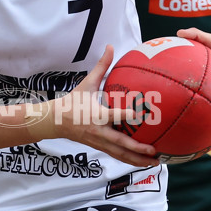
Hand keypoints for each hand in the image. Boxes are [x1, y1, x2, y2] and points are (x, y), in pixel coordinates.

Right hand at [53, 45, 158, 166]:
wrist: (55, 121)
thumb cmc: (72, 101)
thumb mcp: (86, 83)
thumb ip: (101, 67)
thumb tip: (110, 47)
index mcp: (96, 115)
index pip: (112, 115)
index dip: (125, 115)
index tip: (139, 114)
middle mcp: (99, 131)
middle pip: (120, 143)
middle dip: (138, 149)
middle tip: (154, 150)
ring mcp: (99, 142)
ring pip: (120, 154)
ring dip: (138, 160)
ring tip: (155, 163)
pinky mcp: (99, 147)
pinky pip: (117, 156)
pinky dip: (130, 161)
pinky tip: (143, 163)